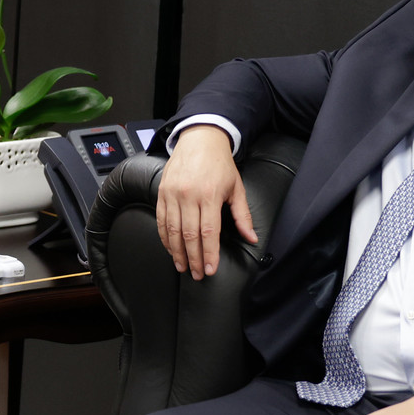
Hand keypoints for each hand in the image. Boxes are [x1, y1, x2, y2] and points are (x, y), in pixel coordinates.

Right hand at [155, 124, 257, 279]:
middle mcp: (189, 195)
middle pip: (189, 235)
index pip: (208, 232)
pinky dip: (165, 237)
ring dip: (177, 252)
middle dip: (194, 259)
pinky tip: (171, 249)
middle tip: (197, 274)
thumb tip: (251, 237)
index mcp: (210, 195)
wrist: (200, 140)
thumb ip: (242, 215)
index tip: (210, 269)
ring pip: (172, 230)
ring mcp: (172, 194)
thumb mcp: (236, 188)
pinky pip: (161, 220)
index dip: (209, 254)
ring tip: (182, 267)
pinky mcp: (162, 192)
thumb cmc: (220, 164)